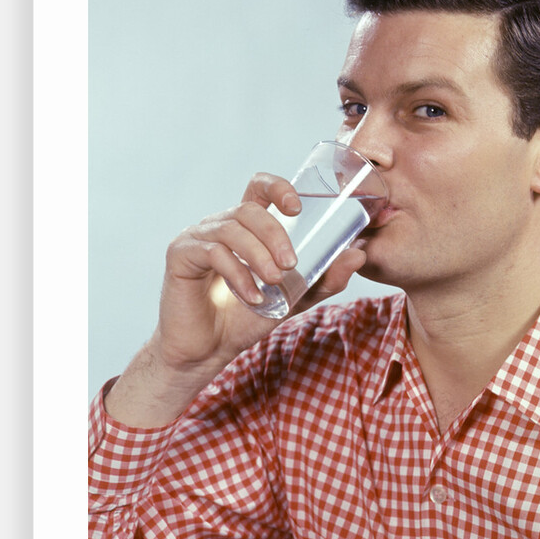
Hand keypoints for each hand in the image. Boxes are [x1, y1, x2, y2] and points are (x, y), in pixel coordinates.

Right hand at [153, 173, 366, 372]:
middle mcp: (221, 224)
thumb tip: (359, 253)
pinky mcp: (180, 254)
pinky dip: (238, 275)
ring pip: (232, 228)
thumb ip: (324, 277)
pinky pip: (213, 252)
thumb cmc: (247, 318)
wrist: (209, 350)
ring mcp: (198, 236)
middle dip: (276, 233)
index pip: (260, 187)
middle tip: (292, 264)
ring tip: (275, 282)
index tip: (297, 207)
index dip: (278, 187)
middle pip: (250, 208)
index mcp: (247, 226)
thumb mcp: (295, 298)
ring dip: (259, 254)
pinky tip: (253, 297)